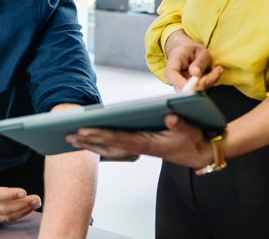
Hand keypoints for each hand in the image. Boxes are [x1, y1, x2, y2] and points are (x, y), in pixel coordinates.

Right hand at [0, 146, 41, 222]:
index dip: (9, 194)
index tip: (23, 191)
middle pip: (3, 209)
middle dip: (22, 204)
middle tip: (36, 198)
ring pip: (5, 216)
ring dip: (23, 211)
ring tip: (36, 203)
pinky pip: (3, 218)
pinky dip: (17, 215)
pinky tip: (27, 208)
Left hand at [65, 114, 212, 169]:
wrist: (201, 154)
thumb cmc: (194, 141)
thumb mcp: (191, 131)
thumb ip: (180, 124)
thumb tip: (170, 115)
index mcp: (148, 143)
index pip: (119, 138)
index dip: (100, 134)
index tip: (83, 130)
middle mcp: (140, 147)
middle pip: (109, 145)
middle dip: (88, 141)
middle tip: (67, 136)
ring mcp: (139, 147)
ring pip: (110, 147)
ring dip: (91, 144)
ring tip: (72, 139)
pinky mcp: (140, 145)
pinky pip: (116, 146)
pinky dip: (101, 143)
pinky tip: (90, 140)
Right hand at [164, 42, 221, 91]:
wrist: (191, 54)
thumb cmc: (194, 51)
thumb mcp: (201, 52)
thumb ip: (199, 62)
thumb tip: (195, 74)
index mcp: (174, 61)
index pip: (170, 74)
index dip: (180, 82)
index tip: (195, 83)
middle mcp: (174, 75)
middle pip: (183, 87)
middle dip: (203, 83)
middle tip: (216, 71)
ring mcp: (181, 84)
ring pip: (194, 91)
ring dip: (209, 82)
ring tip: (216, 70)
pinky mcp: (189, 89)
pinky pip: (200, 91)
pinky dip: (210, 83)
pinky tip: (214, 73)